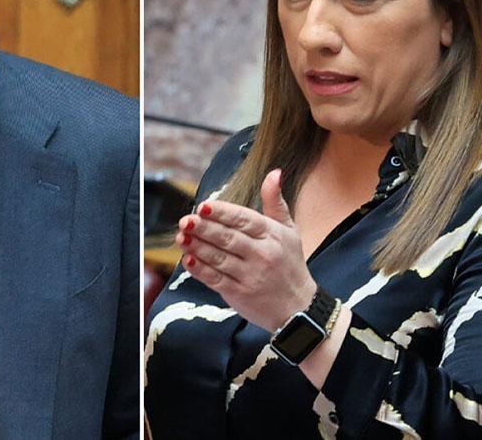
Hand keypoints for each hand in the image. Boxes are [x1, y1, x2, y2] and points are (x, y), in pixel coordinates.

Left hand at [176, 169, 318, 331]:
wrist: (299, 309)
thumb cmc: (290, 264)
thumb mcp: (289, 230)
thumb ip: (276, 202)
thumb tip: (274, 173)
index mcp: (273, 235)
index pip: (244, 220)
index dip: (222, 213)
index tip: (203, 206)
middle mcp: (263, 255)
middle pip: (229, 238)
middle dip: (204, 229)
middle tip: (185, 220)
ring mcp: (251, 276)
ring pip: (220, 259)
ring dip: (198, 247)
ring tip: (181, 237)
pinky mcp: (240, 294)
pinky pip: (216, 280)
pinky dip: (201, 270)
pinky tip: (188, 259)